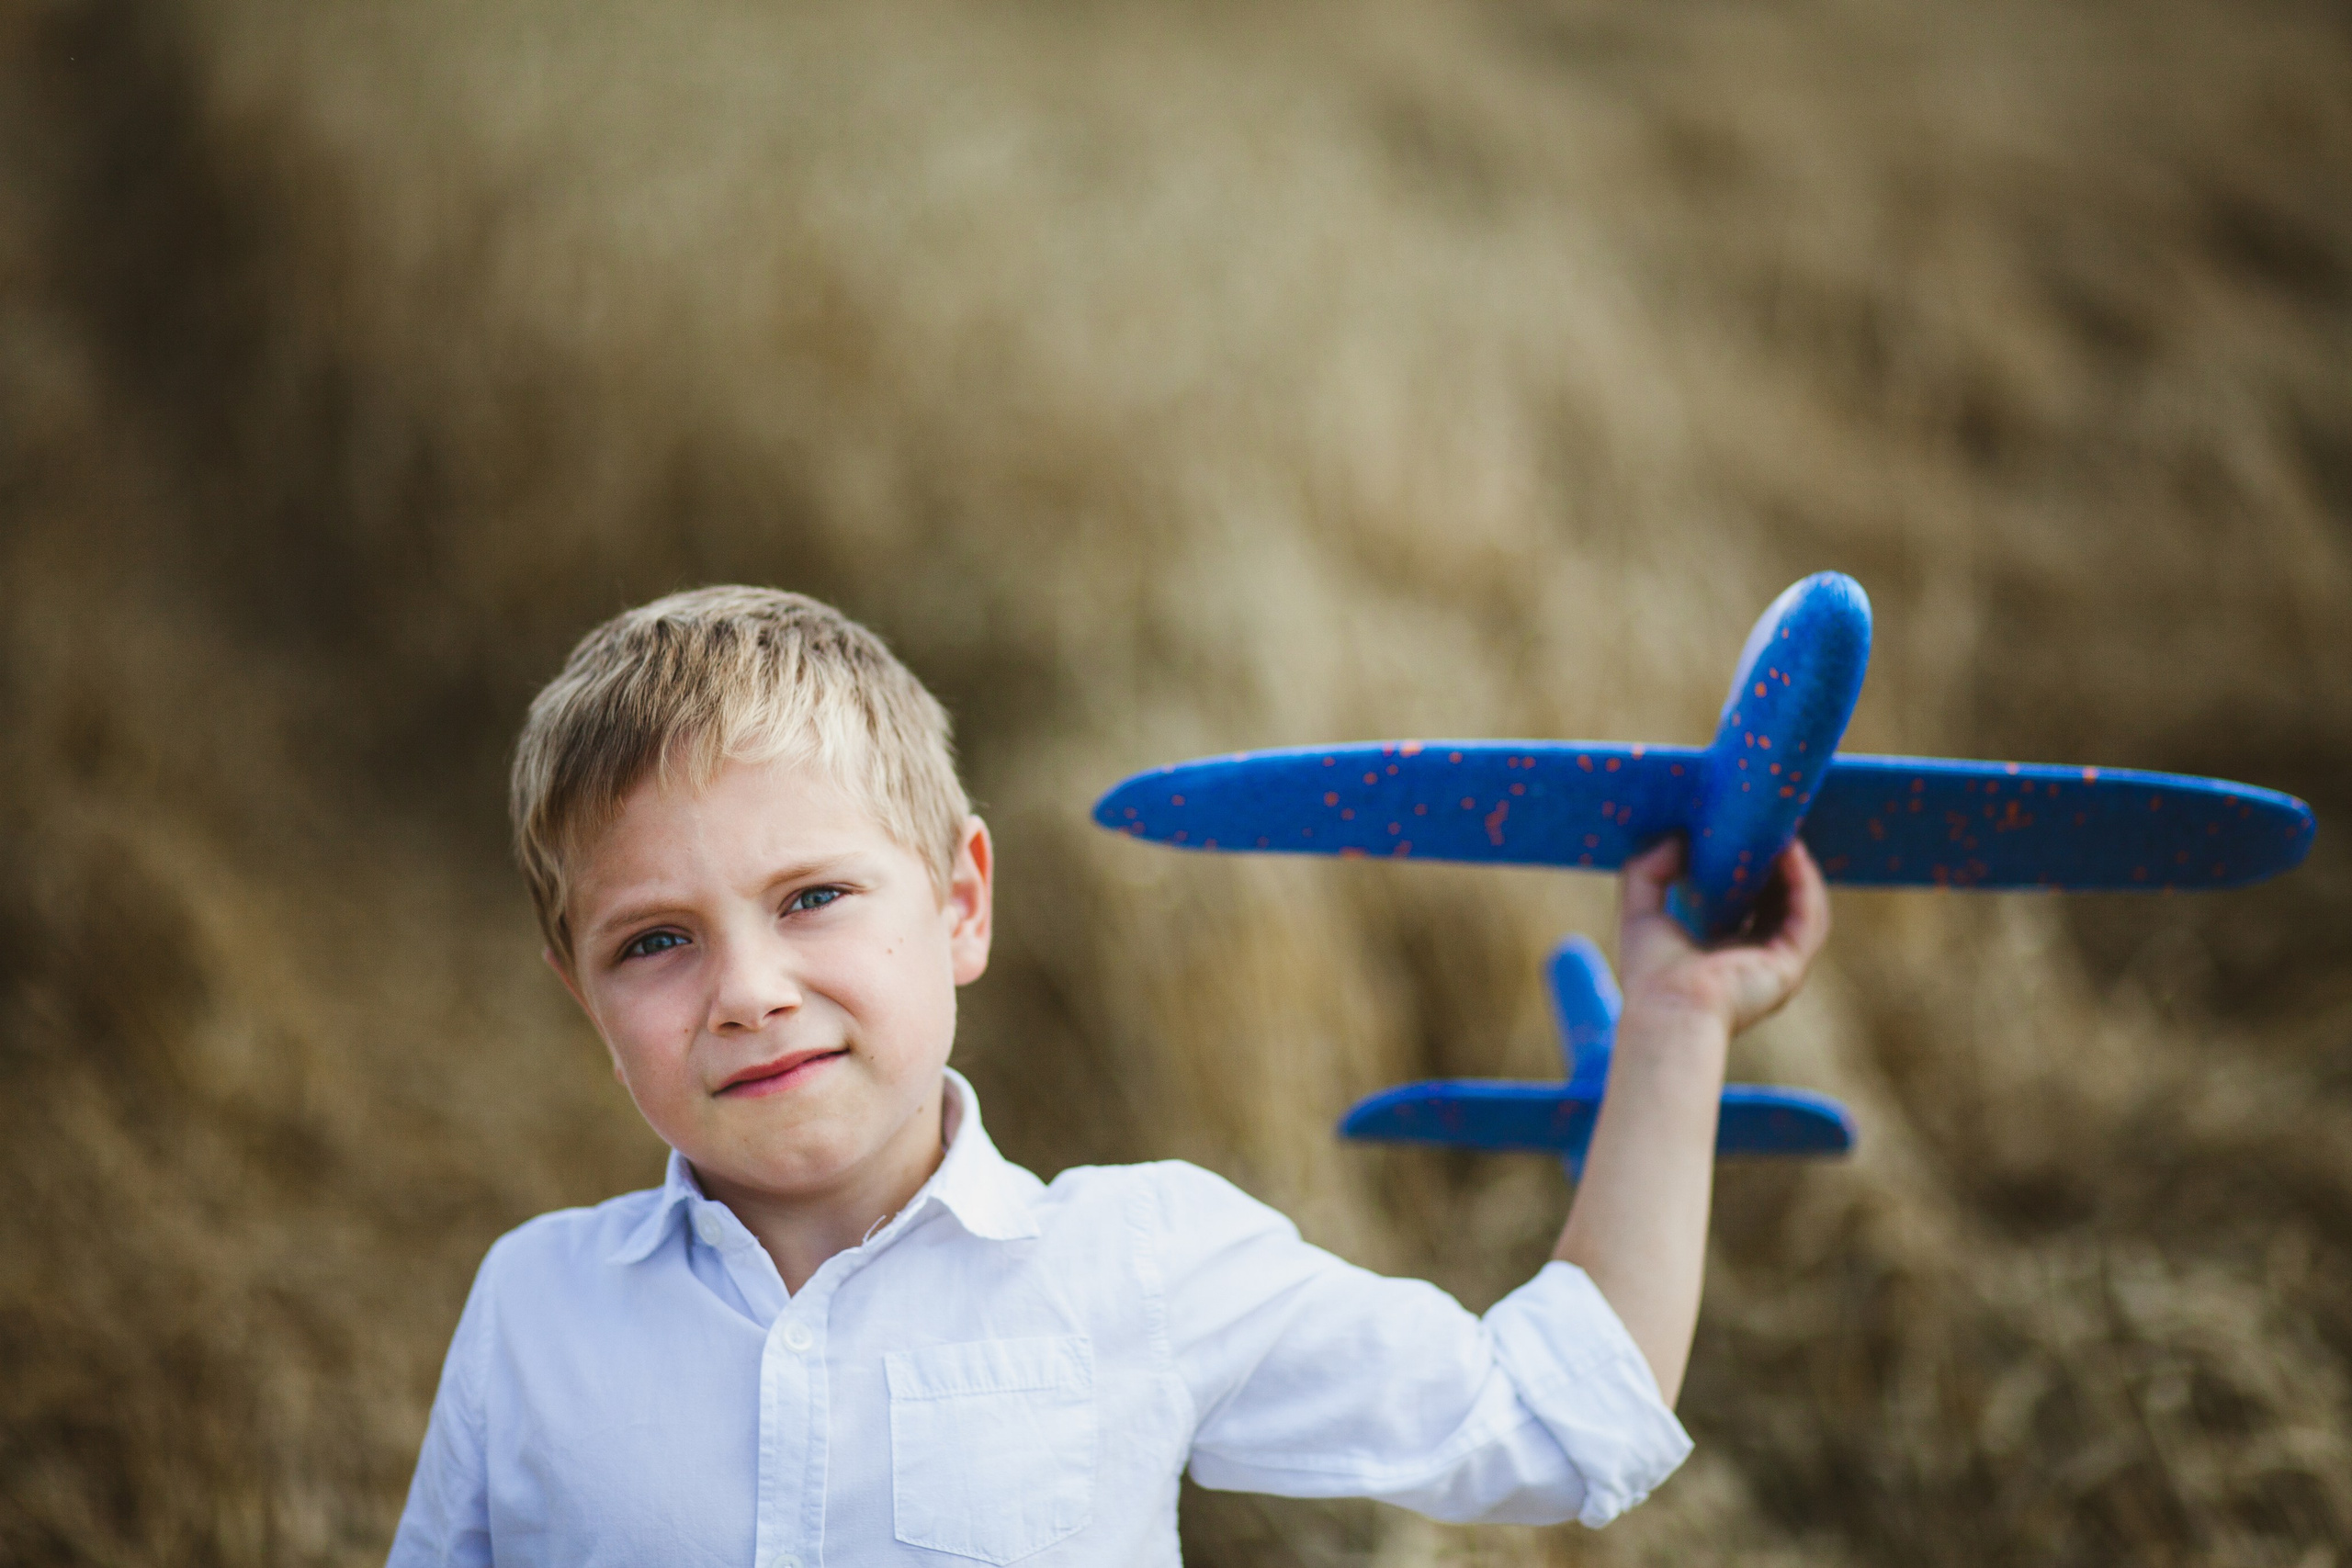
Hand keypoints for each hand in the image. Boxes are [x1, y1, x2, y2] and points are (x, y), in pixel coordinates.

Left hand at [1617, 836, 1829, 1034]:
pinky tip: (1790, 851)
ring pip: (1801, 907)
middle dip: (1777, 865)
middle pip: (1780, 904)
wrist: (1667, 1011)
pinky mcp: (1791, 965)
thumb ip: (1649, 870)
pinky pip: (1809, 915)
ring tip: (1782, 832)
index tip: (1742, 836)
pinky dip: (1804, 881)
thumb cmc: (1650, 974)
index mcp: (1724, 956)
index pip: (1748, 907)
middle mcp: (1756, 962)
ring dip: (1796, 869)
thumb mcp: (1640, 910)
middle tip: (1767, 826)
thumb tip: (1676, 836)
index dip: (1750, 871)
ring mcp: (1778, 966)